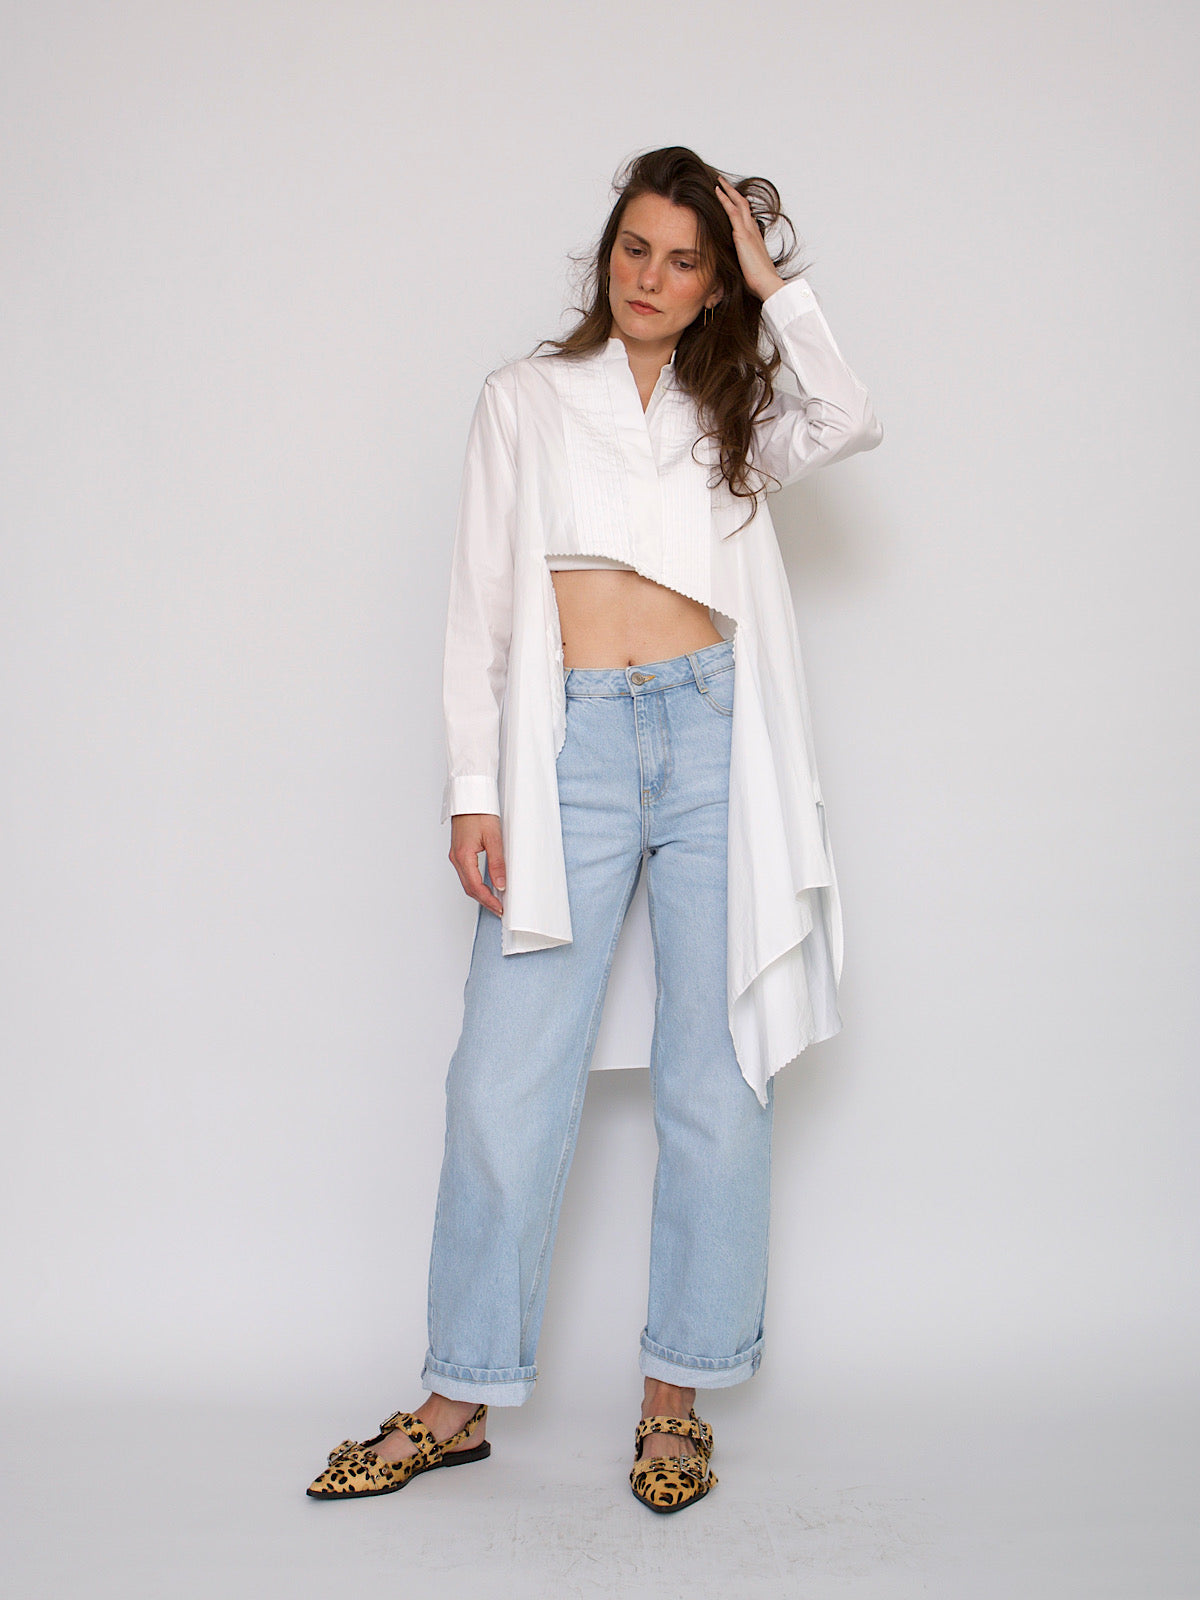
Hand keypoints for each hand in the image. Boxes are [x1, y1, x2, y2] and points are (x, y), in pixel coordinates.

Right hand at [449, 813, 505, 916]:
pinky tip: (486, 885)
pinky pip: (466, 873)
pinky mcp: (458, 851)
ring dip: (480, 893)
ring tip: (495, 900)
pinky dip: (476, 883)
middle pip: (469, 888)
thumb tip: (501, 884)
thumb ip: (497, 863)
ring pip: (467, 882)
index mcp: (463, 856)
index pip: (476, 887)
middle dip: (484, 901)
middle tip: (499, 909)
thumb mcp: (493, 838)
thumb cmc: (480, 812)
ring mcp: (455, 855)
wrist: (470, 796)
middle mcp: (456, 858)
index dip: (489, 900)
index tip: (500, 908)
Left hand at [714, 173, 785, 302]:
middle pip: (743, 205)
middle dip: (733, 193)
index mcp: (755, 237)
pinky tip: (717, 191)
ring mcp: (748, 230)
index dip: (739, 206)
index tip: (732, 199)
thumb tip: (737, 266)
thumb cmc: (758, 281)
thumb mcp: (749, 268)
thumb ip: (743, 262)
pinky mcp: (742, 234)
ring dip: (728, 191)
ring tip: (719, 182)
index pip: (746, 217)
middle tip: (724, 183)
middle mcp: (753, 230)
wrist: (766, 283)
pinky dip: (724, 199)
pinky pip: (732, 211)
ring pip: (738, 203)